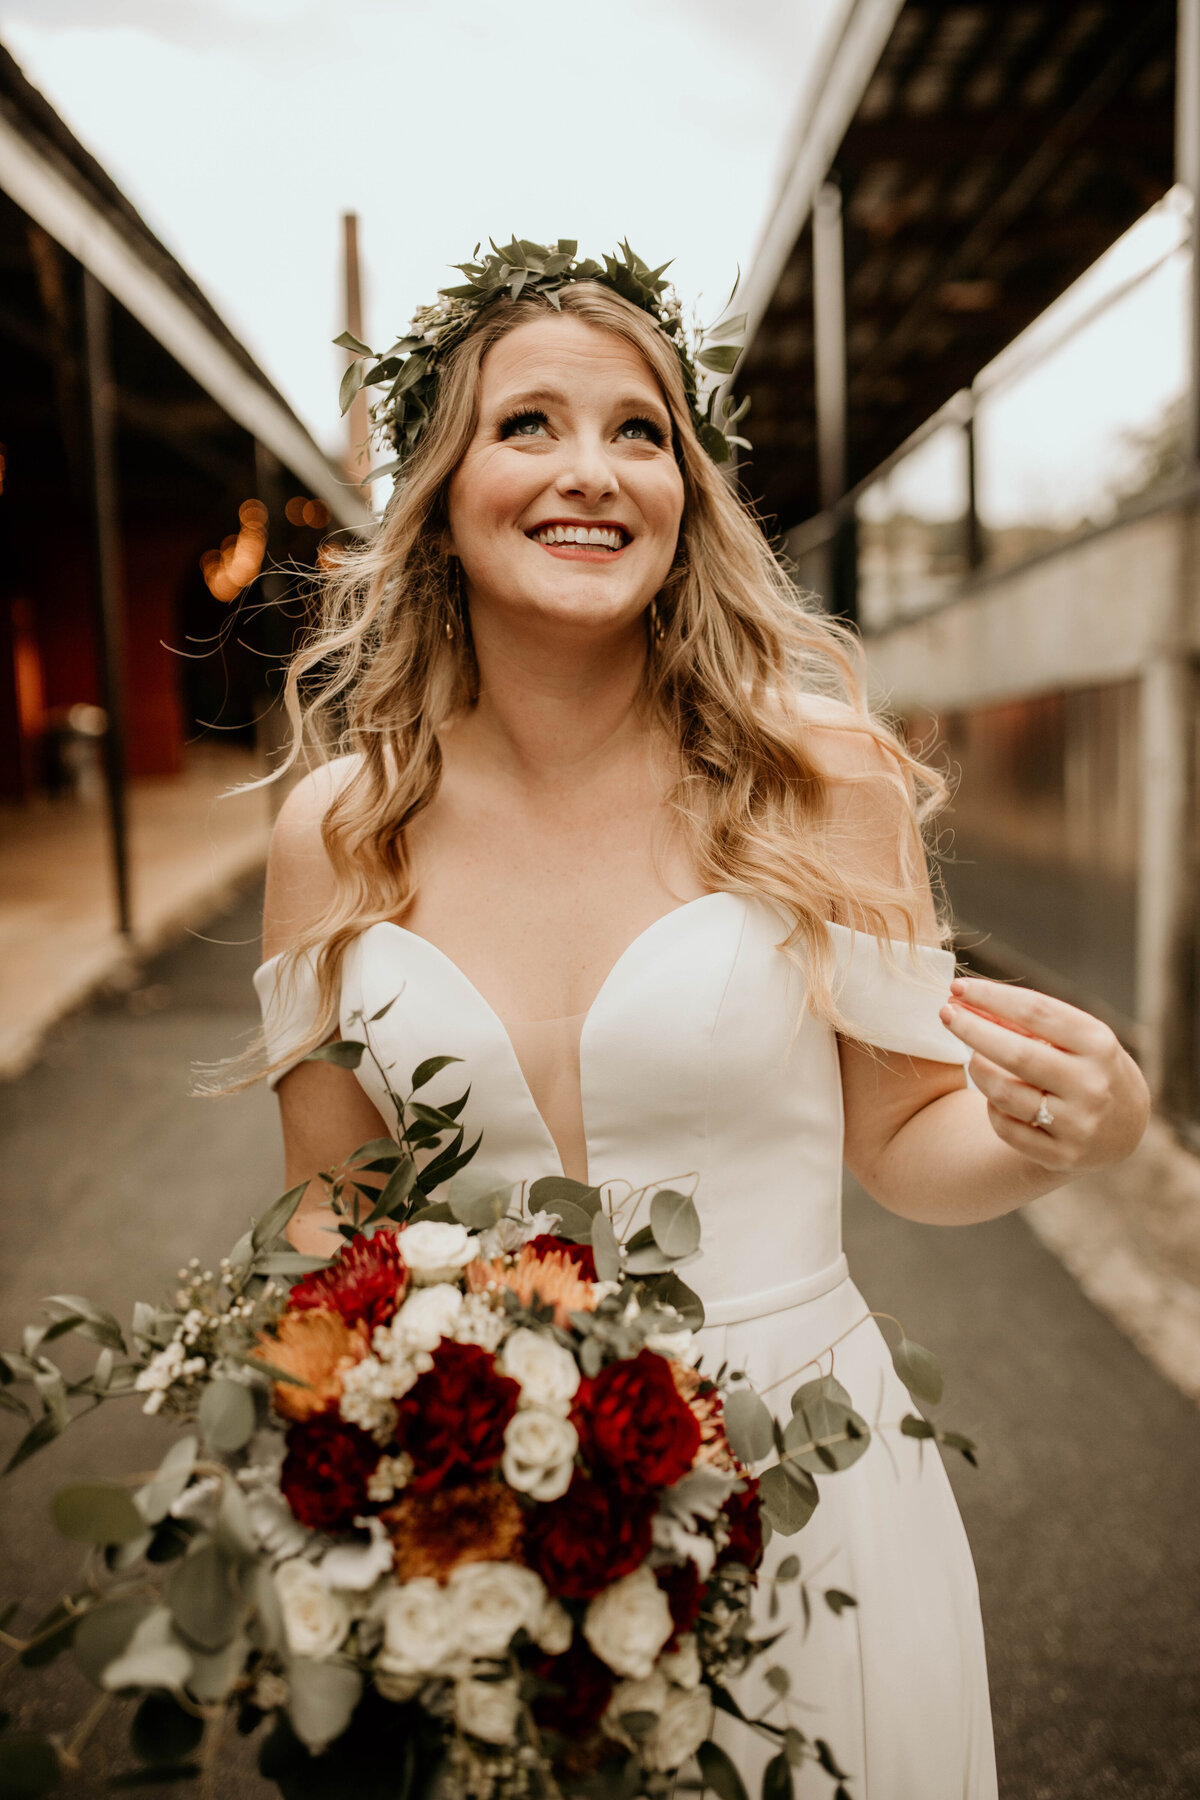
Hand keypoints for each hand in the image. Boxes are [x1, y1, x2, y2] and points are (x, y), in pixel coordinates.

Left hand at [939, 976, 1149, 1171]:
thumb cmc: (1086, 1063)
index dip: (991, 996)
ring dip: (979, 1069)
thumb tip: (966, 998)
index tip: (957, 986)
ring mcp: (1078, 1124)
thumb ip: (1028, 1020)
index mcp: (1098, 1043)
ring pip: (1004, 1094)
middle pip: (1017, 1054)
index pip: (1036, 1012)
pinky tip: (995, 1097)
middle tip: (945, 1013)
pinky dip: (992, 1107)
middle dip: (972, 1030)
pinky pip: (1005, 1127)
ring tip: (975, 1058)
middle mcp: (1092, 1084)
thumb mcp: (1074, 1035)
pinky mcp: (1061, 1156)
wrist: (1126, 1124)